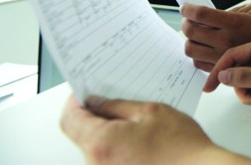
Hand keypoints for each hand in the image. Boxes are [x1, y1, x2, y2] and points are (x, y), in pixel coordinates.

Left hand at [59, 94, 233, 163]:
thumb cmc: (181, 146)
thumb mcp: (150, 112)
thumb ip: (117, 105)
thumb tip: (97, 102)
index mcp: (101, 142)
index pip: (70, 119)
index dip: (74, 102)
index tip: (83, 93)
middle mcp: (97, 163)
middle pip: (80, 134)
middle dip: (91, 115)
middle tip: (110, 101)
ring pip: (94, 146)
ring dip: (105, 131)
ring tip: (131, 120)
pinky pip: (107, 157)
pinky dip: (115, 144)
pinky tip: (137, 137)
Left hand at [182, 4, 250, 71]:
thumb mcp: (248, 13)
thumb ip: (222, 13)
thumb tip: (198, 13)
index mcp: (233, 22)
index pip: (201, 13)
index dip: (189, 8)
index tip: (185, 7)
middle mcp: (226, 40)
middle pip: (190, 30)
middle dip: (185, 23)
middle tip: (187, 19)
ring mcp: (221, 56)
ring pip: (190, 48)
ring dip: (188, 39)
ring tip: (193, 33)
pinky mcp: (219, 68)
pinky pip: (197, 61)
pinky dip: (196, 53)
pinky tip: (201, 45)